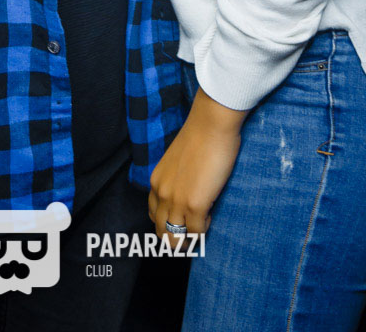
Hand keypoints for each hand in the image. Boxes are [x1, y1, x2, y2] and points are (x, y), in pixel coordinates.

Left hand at [148, 87, 247, 237]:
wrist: (210, 125)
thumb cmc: (199, 137)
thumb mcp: (177, 161)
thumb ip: (176, 179)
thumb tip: (187, 192)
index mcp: (156, 182)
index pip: (154, 216)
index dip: (167, 224)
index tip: (182, 224)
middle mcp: (162, 194)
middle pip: (162, 232)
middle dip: (176, 239)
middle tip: (192, 234)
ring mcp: (177, 201)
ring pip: (175, 239)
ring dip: (188, 240)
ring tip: (201, 229)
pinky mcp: (195, 205)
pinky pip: (197, 232)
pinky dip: (204, 230)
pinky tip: (211, 215)